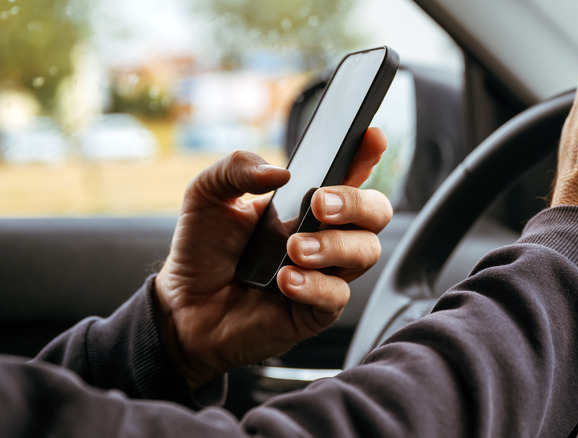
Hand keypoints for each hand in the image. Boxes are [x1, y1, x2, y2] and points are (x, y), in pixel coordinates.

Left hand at [154, 128, 392, 388]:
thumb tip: (280, 173)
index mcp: (306, 202)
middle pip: (377, 213)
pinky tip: (283, 281)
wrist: (182, 307)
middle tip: (319, 204)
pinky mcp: (316, 310)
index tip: (370, 137)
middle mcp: (325, 235)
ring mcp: (325, 273)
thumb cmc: (202, 249)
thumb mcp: (207, 195)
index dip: (367, 154)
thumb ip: (237, 168)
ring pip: (367, 252)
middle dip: (357, 203)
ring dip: (335, 245)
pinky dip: (314, 285)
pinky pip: (337, 295)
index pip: (351, 173)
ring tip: (292, 248)